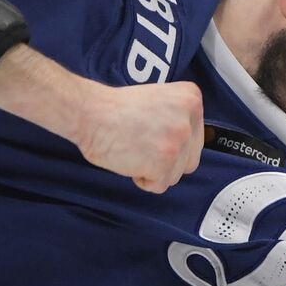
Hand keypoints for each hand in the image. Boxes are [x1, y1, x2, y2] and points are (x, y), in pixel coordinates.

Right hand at [0, 44, 205, 192]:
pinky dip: (144, 180)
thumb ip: (180, 120)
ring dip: (155, 170)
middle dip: (165, 160)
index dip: (171, 143)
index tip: (152, 133)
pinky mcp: (164, 161)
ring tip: (135, 149)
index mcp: (192, 99)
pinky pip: (160, 185)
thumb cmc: (117, 109)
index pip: (195, 138)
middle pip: (189, 160)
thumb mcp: (162, 101)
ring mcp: (178, 141)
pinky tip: (131, 160)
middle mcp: (190, 120)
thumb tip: (188, 146)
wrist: (90, 112)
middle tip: (141, 144)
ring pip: (175, 175)